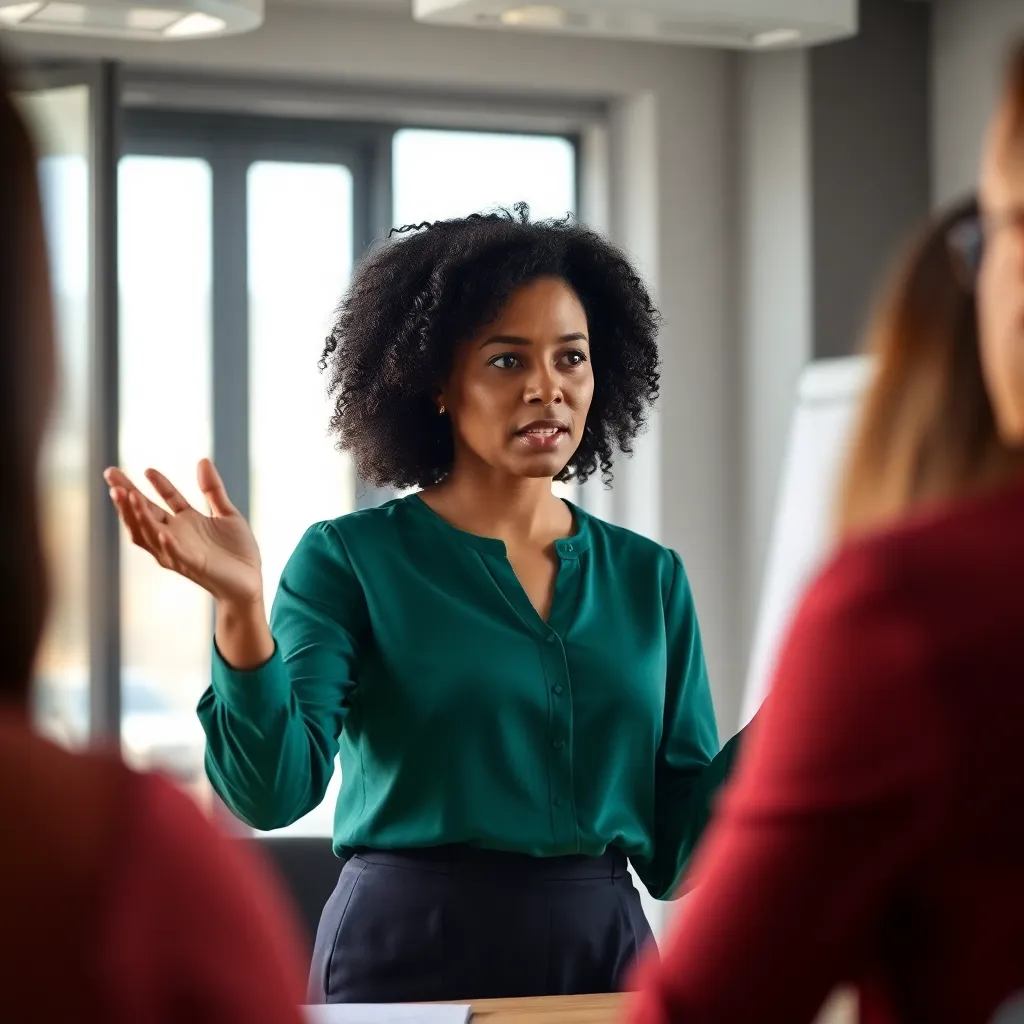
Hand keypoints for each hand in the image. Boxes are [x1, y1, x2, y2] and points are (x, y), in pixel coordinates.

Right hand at [105, 458, 263, 606]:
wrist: (249, 583)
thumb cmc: (237, 552)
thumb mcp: (227, 513)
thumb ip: (213, 490)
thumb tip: (203, 460)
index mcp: (185, 523)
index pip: (163, 500)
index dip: (157, 484)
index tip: (146, 469)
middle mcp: (176, 537)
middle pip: (145, 513)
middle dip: (126, 495)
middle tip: (111, 475)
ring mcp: (180, 552)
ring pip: (150, 533)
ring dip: (138, 515)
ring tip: (127, 494)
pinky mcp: (194, 566)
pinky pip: (176, 555)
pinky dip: (167, 544)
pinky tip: (161, 531)